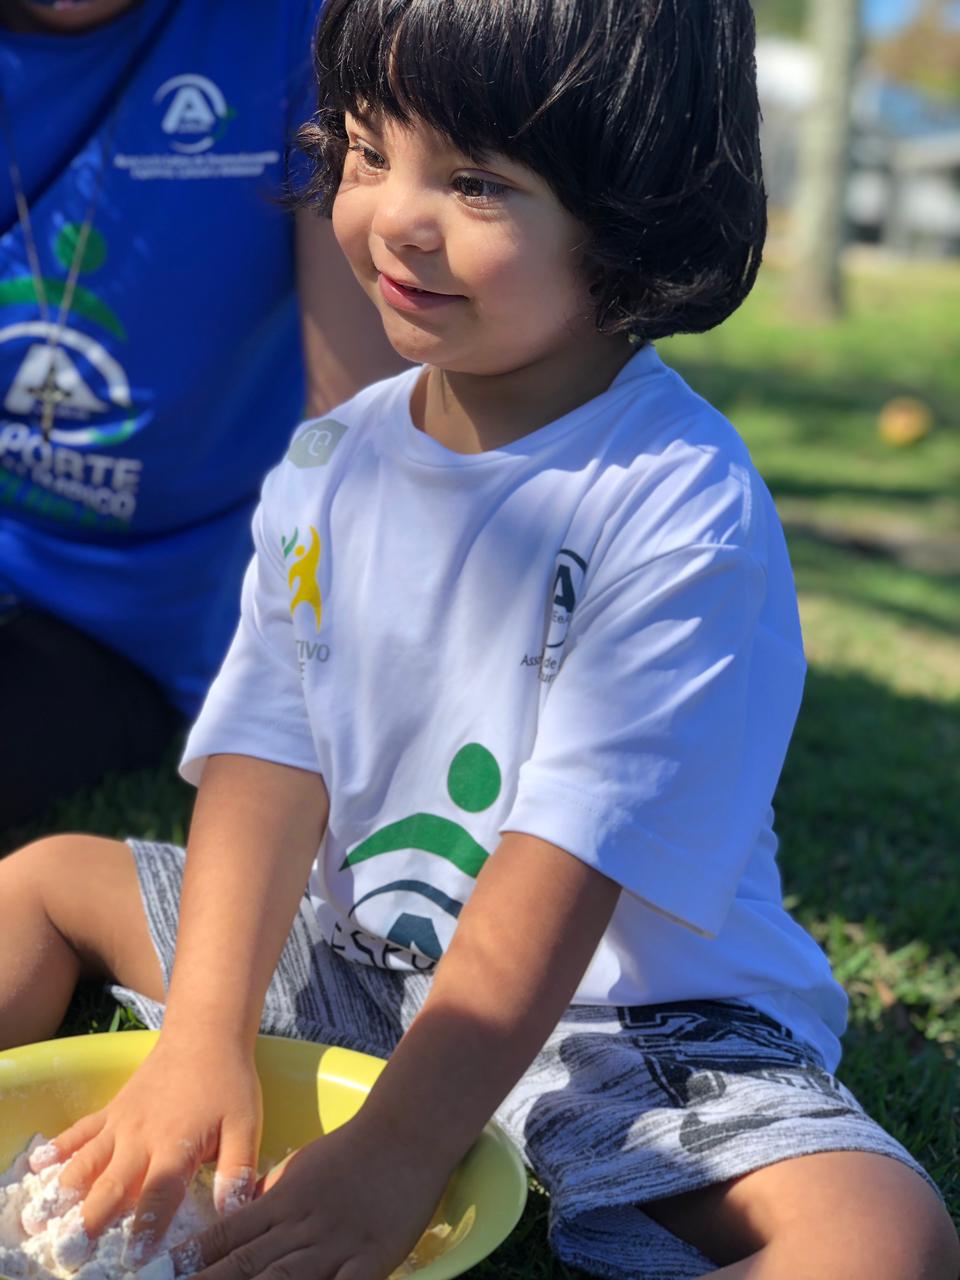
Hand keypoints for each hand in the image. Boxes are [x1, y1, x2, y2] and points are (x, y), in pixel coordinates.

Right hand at [27, 1034, 261, 1263]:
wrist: (205, 1035)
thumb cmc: (228, 1083)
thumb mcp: (245, 1125)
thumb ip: (237, 1170)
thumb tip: (234, 1212)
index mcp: (176, 1146)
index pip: (158, 1196)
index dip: (146, 1230)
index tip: (133, 1259)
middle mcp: (142, 1138)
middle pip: (111, 1187)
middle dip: (91, 1222)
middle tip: (73, 1253)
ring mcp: (122, 1122)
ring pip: (87, 1162)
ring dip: (65, 1191)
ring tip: (44, 1219)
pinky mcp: (112, 1109)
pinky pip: (81, 1130)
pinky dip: (58, 1148)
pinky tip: (37, 1165)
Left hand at [186, 1116, 449, 1279]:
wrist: (405, 1132)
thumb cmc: (351, 1151)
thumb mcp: (300, 1169)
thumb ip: (269, 1198)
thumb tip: (236, 1218)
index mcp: (280, 1204)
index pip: (223, 1238)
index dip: (187, 1262)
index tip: (151, 1275)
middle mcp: (299, 1228)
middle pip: (243, 1267)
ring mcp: (334, 1245)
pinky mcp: (370, 1260)